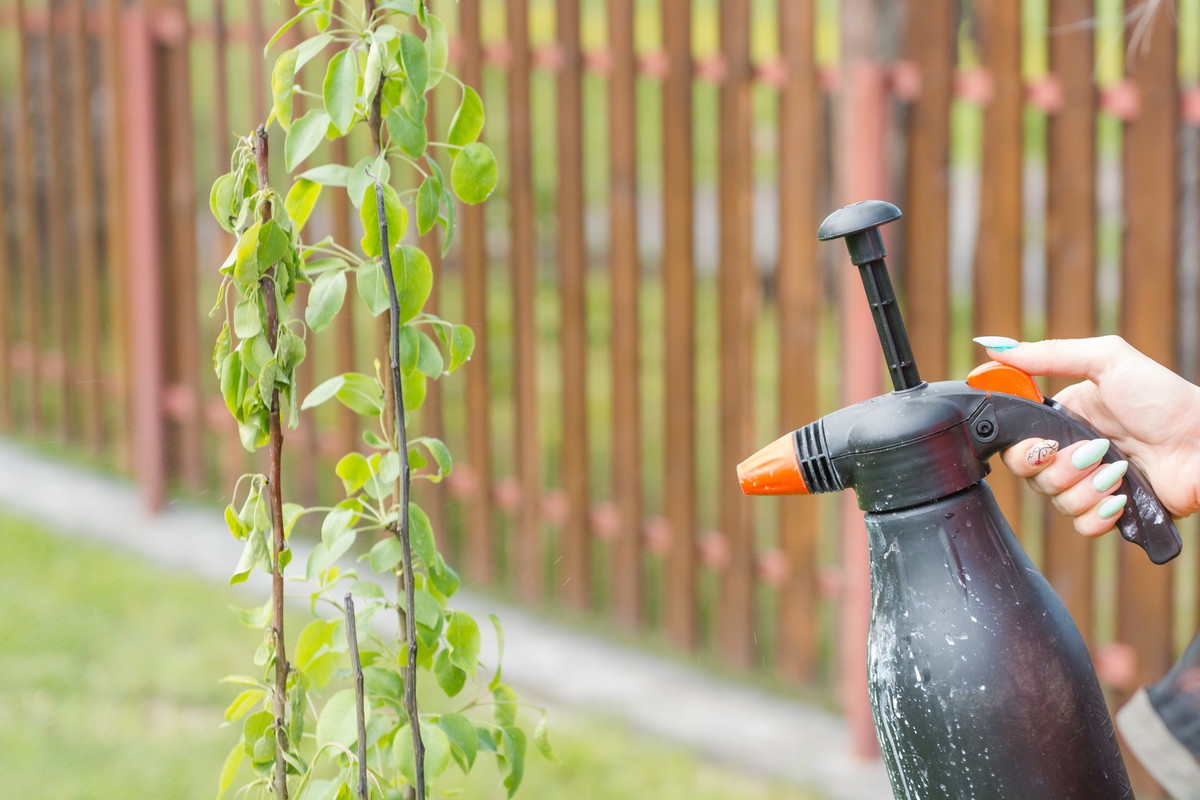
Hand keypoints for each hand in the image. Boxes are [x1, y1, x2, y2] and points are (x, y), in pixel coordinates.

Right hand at [978, 335, 1199, 533]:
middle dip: (1058, 469)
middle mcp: (1073, 452)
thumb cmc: (1166, 399)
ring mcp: (1092, 483)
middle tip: (1092, 453)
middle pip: (1031, 476)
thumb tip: (992, 346)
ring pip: (1056, 502)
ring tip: (1118, 471)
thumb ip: (1049, 354)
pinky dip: (1099, 514)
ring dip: (1086, 488)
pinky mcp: (1113, 511)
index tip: (1044, 444)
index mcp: (1065, 418)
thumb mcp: (1107, 361)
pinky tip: (1121, 496)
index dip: (1023, 449)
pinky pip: (1082, 525)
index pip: (1017, 441)